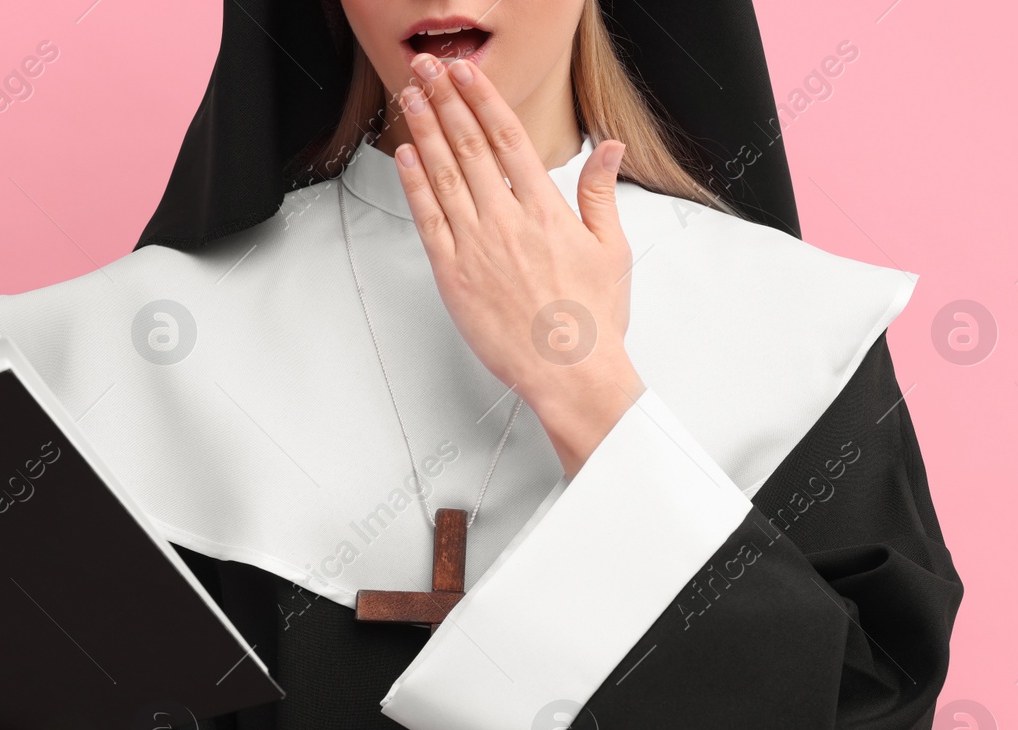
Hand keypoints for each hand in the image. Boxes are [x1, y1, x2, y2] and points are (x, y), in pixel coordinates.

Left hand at [395, 53, 645, 476]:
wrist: (570, 372)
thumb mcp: (611, 248)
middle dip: (446, 101)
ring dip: (425, 130)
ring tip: (411, 97)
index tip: (466, 72)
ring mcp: (477, 247)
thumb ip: (600, 192)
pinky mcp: (453, 276)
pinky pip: (428, 221)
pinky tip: (406, 155)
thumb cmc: (590, 320)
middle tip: (427, 69)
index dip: (482, 99)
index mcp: (546, 210)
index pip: (508, 139)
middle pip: (469, 147)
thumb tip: (609, 149)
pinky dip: (415, 184)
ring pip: (444, 176)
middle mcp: (508, 222)